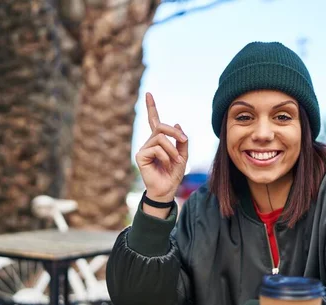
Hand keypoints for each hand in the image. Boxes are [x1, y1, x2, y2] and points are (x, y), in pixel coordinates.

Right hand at [135, 93, 188, 209]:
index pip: (154, 121)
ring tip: (176, 161)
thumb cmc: (174, 174)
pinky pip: (157, 149)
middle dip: (175, 132)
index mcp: (158, 141)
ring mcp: (144, 149)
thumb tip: (176, 123)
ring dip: (172, 150)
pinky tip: (167, 165)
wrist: (167, 190)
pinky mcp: (140, 156)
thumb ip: (181, 141)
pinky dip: (166, 156)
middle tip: (184, 141)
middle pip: (161, 127)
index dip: (151, 108)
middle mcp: (149, 143)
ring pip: (160, 138)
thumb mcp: (183, 155)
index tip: (148, 94)